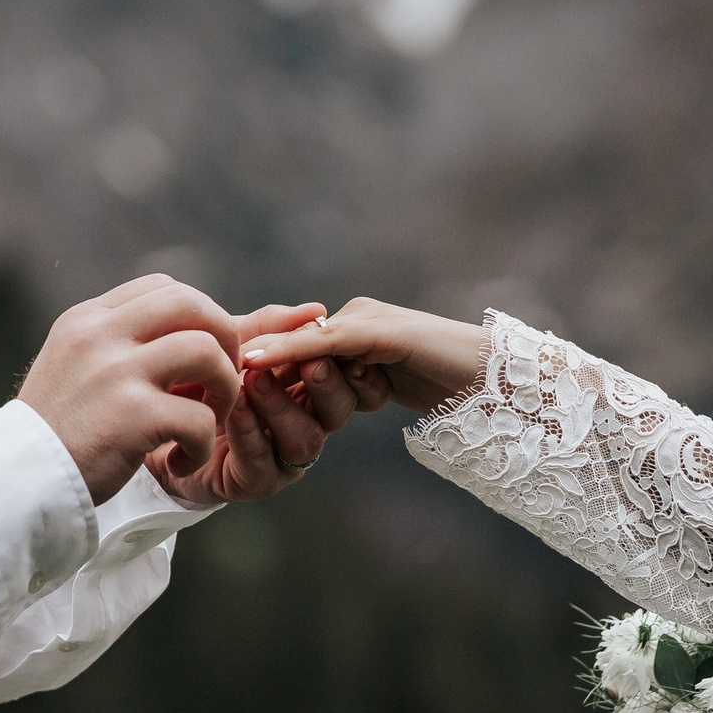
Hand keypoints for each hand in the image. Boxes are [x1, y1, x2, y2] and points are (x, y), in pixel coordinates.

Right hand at [18, 275, 245, 503]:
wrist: (15, 481)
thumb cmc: (53, 431)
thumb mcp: (70, 364)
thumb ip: (112, 342)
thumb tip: (174, 332)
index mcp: (87, 319)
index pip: (164, 288)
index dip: (199, 317)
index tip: (200, 357)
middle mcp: (100, 335)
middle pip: (193, 304)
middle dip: (225, 340)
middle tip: (219, 381)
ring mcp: (116, 373)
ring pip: (207, 351)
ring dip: (224, 388)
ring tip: (209, 420)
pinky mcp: (132, 417)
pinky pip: (199, 417)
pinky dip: (204, 442)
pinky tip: (180, 459)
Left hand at [147, 301, 340, 505]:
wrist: (157, 423)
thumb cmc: (201, 381)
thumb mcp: (232, 346)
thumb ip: (269, 329)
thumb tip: (317, 309)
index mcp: (307, 388)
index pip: (341, 373)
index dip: (339, 356)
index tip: (325, 333)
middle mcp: (305, 422)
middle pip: (339, 408)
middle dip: (326, 384)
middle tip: (308, 361)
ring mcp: (283, 457)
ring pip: (305, 438)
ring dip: (281, 406)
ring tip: (254, 381)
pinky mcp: (256, 481)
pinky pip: (262, 461)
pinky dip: (249, 431)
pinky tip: (233, 408)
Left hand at [234, 297, 487, 417]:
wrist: (499, 385)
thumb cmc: (447, 386)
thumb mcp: (384, 384)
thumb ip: (349, 382)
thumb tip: (315, 393)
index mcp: (355, 329)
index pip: (299, 348)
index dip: (261, 364)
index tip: (214, 379)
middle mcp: (357, 318)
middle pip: (298, 348)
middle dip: (263, 366)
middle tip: (221, 377)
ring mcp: (369, 321)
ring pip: (309, 349)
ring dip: (290, 373)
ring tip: (270, 378)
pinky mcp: (382, 332)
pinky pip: (326, 342)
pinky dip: (288, 351)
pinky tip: (254, 362)